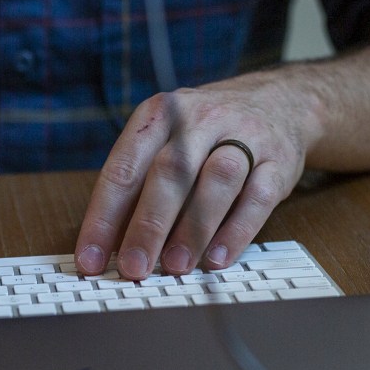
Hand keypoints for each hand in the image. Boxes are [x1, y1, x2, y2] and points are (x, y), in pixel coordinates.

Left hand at [74, 73, 321, 279]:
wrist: (279, 102)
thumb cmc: (207, 134)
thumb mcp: (167, 142)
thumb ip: (139, 188)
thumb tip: (107, 247)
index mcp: (160, 115)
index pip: (124, 168)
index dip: (103, 217)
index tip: (90, 259)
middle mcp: (201, 119)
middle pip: (170, 172)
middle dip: (148, 225)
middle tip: (133, 267)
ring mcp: (244, 136)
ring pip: (217, 180)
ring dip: (193, 228)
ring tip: (174, 266)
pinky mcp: (279, 161)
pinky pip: (258, 197)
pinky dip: (237, 232)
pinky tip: (218, 259)